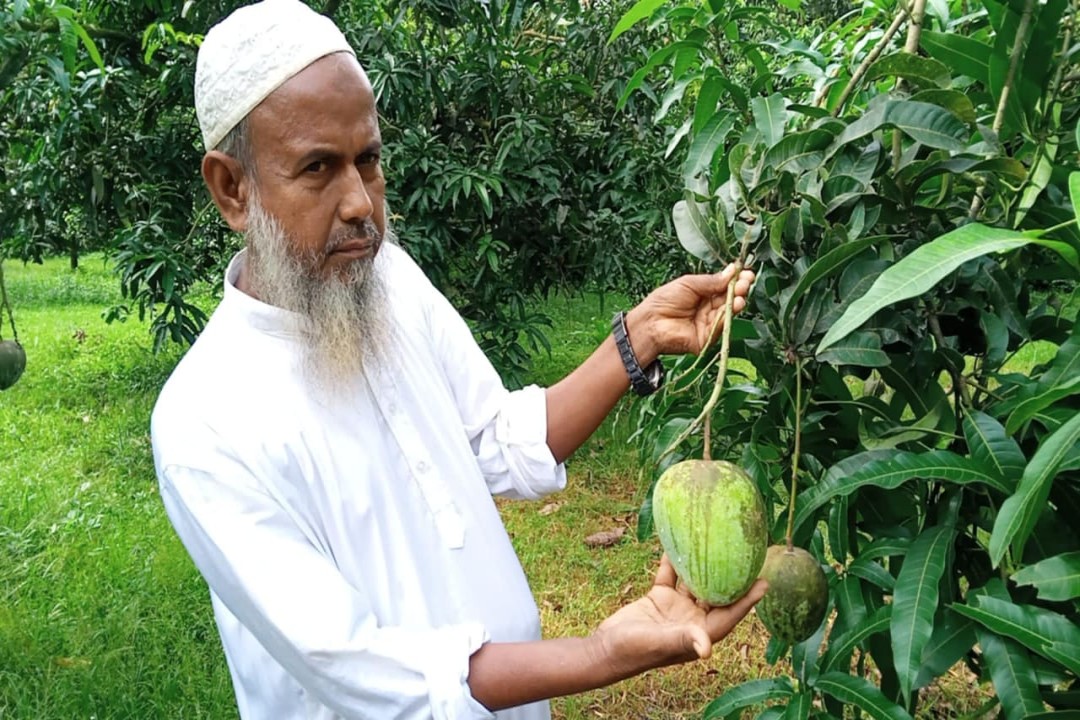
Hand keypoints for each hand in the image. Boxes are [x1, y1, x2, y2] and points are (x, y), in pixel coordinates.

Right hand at [592, 555, 766, 680]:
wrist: (604, 649)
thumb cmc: (633, 653)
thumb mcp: (659, 643)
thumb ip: (683, 639)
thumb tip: (706, 648)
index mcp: (699, 633)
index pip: (729, 615)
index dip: (748, 600)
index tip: (764, 582)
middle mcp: (692, 620)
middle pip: (718, 596)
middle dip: (732, 578)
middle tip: (747, 554)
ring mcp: (676, 608)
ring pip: (695, 582)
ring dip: (704, 565)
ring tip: (716, 542)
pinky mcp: (658, 597)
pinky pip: (670, 575)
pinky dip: (673, 561)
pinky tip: (677, 542)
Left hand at [625, 263, 755, 361]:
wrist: (650, 322)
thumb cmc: (664, 300)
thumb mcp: (689, 284)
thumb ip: (711, 280)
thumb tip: (732, 270)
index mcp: (702, 294)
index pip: (724, 286)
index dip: (735, 280)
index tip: (746, 272)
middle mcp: (708, 308)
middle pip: (729, 298)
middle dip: (740, 288)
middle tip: (747, 280)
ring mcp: (709, 323)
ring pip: (728, 311)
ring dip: (738, 300)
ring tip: (743, 291)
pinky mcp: (708, 337)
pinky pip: (722, 326)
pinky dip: (730, 315)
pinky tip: (737, 304)